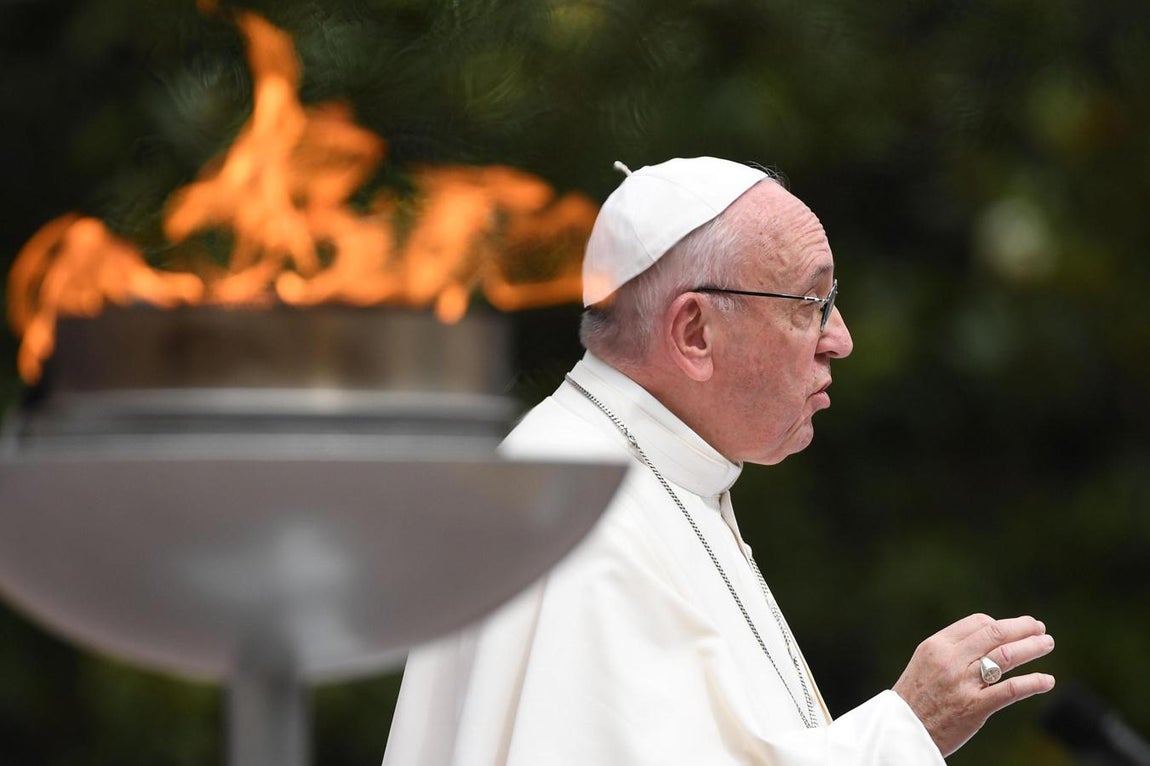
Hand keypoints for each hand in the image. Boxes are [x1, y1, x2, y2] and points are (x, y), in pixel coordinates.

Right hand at [891, 613, 1055, 755]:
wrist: (902, 729)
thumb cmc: (915, 696)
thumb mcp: (926, 662)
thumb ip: (953, 649)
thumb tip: (987, 638)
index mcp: (937, 645)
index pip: (978, 623)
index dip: (1001, 623)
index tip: (1015, 628)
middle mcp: (950, 659)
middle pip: (995, 634)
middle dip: (1022, 628)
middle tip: (1040, 628)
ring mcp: (963, 683)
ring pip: (1006, 656)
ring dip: (1032, 648)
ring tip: (1047, 644)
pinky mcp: (974, 707)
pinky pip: (1010, 690)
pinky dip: (1033, 683)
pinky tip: (1047, 680)